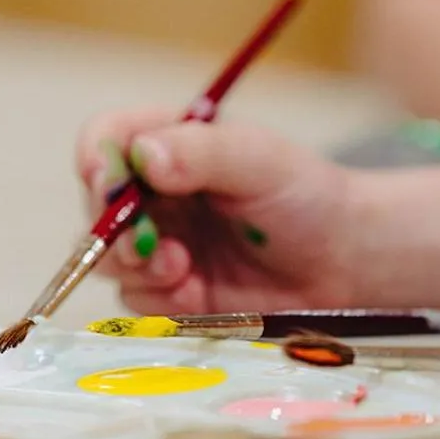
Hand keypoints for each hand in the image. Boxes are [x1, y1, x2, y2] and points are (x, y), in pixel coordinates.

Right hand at [75, 107, 356, 314]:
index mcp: (169, 144)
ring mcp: (159, 242)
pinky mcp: (171, 290)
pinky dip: (157, 297)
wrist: (344, 262)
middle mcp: (154, 193)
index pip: (106, 139)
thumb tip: (142, 158)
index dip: (97, 159)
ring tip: (181, 268)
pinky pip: (135, 298)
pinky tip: (194, 292)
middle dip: (112, 229)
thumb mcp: (259, 161)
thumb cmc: (306, 196)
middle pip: (95, 206)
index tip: (107, 181)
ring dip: (135, 267)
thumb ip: (200, 153)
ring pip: (107, 258)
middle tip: (147, 245)